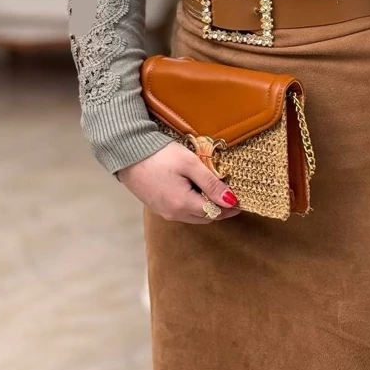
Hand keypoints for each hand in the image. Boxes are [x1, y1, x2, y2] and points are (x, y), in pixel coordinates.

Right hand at [118, 141, 240, 223]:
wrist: (127, 152)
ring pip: (193, 216)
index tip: (242, 200)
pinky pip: (181, 211)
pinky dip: (193, 205)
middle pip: (205, 217)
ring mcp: (163, 211)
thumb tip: (231, 200)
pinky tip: (196, 191)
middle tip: (231, 195)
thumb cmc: (161, 155)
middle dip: (220, 209)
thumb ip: (211, 183)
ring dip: (206, 208)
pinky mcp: (156, 206)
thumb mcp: (190, 164)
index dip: (230, 208)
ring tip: (215, 192)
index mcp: (183, 204)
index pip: (215, 212)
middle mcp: (173, 214)